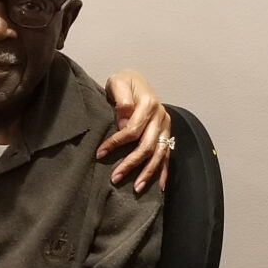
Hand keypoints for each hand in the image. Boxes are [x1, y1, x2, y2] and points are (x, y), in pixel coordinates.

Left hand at [98, 69, 171, 191]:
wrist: (136, 80)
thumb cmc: (124, 82)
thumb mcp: (118, 83)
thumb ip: (122, 100)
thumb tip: (124, 123)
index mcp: (148, 104)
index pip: (133, 129)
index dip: (117, 143)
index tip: (100, 153)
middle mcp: (160, 116)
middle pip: (147, 145)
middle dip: (131, 163)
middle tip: (115, 178)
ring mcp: (165, 126)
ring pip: (159, 153)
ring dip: (147, 172)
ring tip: (136, 188)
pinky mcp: (166, 133)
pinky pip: (167, 154)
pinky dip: (163, 171)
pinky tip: (159, 186)